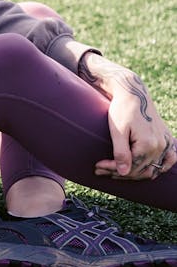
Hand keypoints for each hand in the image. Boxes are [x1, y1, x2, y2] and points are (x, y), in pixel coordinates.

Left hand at [82, 54, 175, 179]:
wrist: (133, 93)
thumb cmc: (121, 109)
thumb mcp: (117, 130)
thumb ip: (121, 152)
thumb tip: (124, 173)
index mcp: (148, 144)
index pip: (131, 168)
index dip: (113, 170)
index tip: (97, 167)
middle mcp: (160, 146)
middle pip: (140, 170)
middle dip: (119, 172)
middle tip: (101, 170)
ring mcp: (166, 143)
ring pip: (152, 168)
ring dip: (134, 173)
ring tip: (114, 171)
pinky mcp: (167, 139)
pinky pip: (169, 160)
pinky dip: (159, 168)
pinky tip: (148, 172)